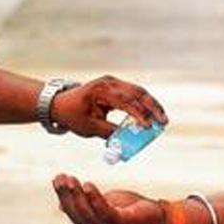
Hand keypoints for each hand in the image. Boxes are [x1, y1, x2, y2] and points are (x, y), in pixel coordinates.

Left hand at [50, 75, 167, 137]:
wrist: (60, 103)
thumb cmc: (73, 115)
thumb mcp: (89, 127)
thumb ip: (109, 132)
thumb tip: (128, 141)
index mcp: (101, 90)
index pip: (125, 101)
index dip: (139, 114)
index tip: (148, 126)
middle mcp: (109, 83)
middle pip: (137, 92)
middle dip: (152, 107)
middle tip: (164, 121)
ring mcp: (113, 82)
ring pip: (138, 91)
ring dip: (151, 105)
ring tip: (162, 119)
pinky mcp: (115, 86)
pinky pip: (133, 93)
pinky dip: (144, 103)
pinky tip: (153, 114)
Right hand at [52, 174, 165, 223]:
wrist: (158, 217)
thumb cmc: (130, 210)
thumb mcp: (104, 204)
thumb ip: (86, 204)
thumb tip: (61, 206)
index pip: (72, 213)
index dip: (63, 196)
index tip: (57, 178)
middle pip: (77, 214)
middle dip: (67, 195)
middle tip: (61, 177)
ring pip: (88, 214)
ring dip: (77, 196)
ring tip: (71, 179)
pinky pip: (105, 212)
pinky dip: (95, 199)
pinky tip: (88, 186)